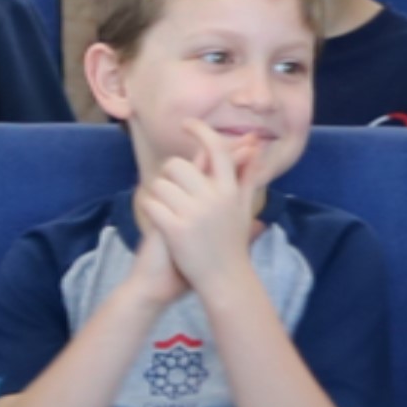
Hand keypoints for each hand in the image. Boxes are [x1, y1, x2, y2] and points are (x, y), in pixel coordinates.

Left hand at [129, 133, 259, 302]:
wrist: (225, 282)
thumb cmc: (233, 245)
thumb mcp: (244, 209)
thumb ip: (248, 177)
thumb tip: (255, 150)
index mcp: (230, 190)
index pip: (216, 149)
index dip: (200, 131)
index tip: (187, 124)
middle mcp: (214, 198)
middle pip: (178, 165)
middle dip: (170, 175)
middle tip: (172, 189)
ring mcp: (194, 213)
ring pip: (161, 184)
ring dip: (159, 195)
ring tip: (167, 210)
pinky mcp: (176, 230)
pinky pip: (152, 205)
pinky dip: (150, 210)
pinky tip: (157, 220)